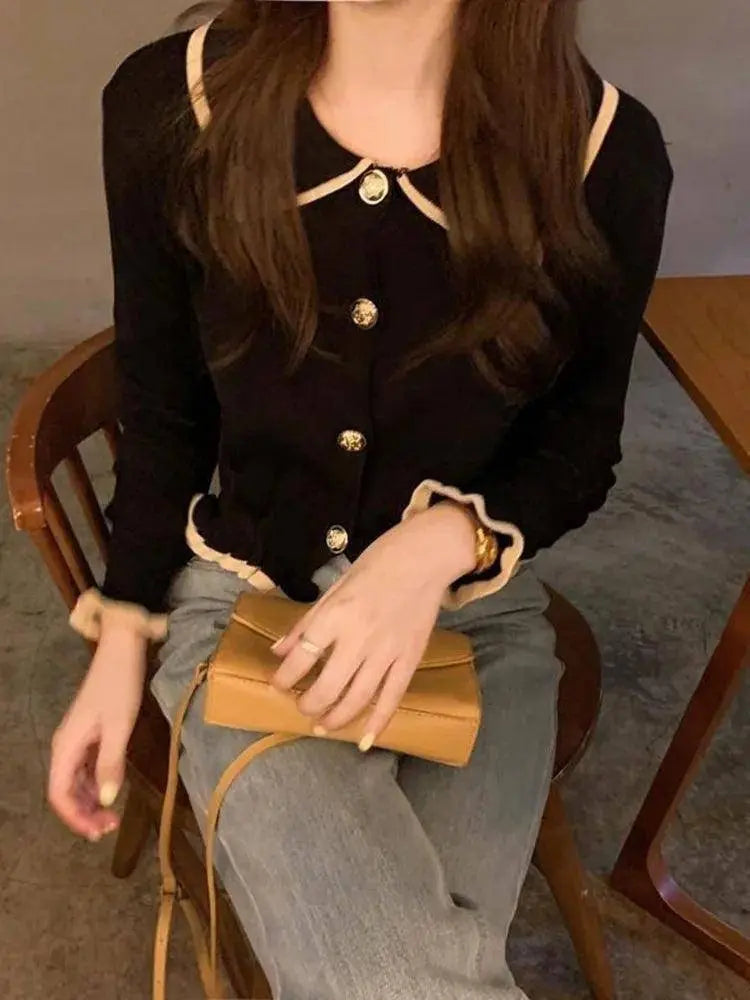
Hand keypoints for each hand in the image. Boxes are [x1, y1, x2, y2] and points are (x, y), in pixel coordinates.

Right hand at [48, 620, 146, 840]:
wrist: (122, 650)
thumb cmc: (119, 685)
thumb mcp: (120, 726)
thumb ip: (111, 764)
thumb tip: (105, 801)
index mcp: (65, 746)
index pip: (59, 795)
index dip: (75, 818)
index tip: (99, 832)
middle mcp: (65, 746)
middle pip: (66, 791)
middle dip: (84, 814)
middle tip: (110, 828)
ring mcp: (77, 739)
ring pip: (76, 781)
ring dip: (90, 801)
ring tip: (112, 816)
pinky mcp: (90, 733)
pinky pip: (86, 768)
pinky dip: (96, 783)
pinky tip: (112, 790)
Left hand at [271, 502, 476, 748]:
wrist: (426, 556)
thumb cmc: (377, 563)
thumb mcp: (335, 587)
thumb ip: (307, 622)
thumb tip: (279, 650)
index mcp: (336, 615)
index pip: (301, 657)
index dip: (284, 677)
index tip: (277, 684)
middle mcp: (359, 638)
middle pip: (328, 686)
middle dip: (309, 704)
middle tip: (301, 708)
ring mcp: (387, 651)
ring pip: (358, 698)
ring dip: (337, 717)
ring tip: (322, 725)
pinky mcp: (410, 658)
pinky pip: (393, 697)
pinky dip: (379, 722)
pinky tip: (365, 740)